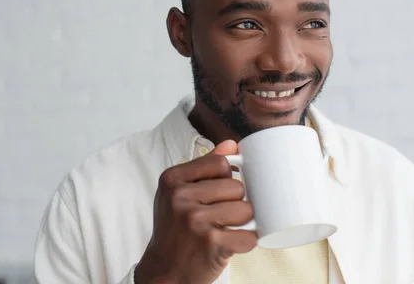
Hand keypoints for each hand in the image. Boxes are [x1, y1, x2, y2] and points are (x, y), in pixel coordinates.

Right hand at [134, 140, 256, 283]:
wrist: (164, 272)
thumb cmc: (175, 230)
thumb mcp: (179, 194)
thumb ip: (204, 167)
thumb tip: (231, 144)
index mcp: (172, 179)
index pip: (220, 164)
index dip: (227, 178)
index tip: (219, 193)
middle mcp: (180, 197)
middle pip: (236, 187)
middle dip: (236, 203)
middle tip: (220, 218)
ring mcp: (195, 220)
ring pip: (246, 210)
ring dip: (243, 223)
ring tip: (225, 230)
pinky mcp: (211, 243)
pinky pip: (249, 236)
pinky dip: (246, 242)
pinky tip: (230, 245)